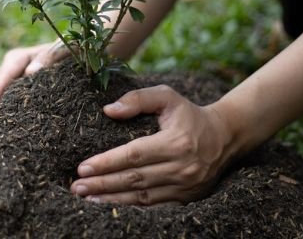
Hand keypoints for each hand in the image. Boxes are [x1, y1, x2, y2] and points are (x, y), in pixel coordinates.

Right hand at [0, 41, 68, 119]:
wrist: (70, 55)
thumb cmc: (68, 51)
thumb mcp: (61, 50)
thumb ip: (48, 58)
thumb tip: (31, 72)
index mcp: (18, 58)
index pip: (3, 75)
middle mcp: (9, 69)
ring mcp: (9, 81)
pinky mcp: (13, 92)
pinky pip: (1, 104)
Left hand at [70, 85, 233, 204]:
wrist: (225, 136)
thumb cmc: (189, 114)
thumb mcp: (167, 97)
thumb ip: (138, 99)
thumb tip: (108, 110)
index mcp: (176, 142)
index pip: (134, 155)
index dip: (106, 163)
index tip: (82, 167)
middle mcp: (182, 168)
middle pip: (134, 179)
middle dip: (102, 184)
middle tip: (76, 186)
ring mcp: (185, 186)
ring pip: (142, 197)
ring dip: (112, 199)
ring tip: (87, 198)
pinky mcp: (186, 198)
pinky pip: (153, 206)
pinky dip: (130, 206)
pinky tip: (111, 203)